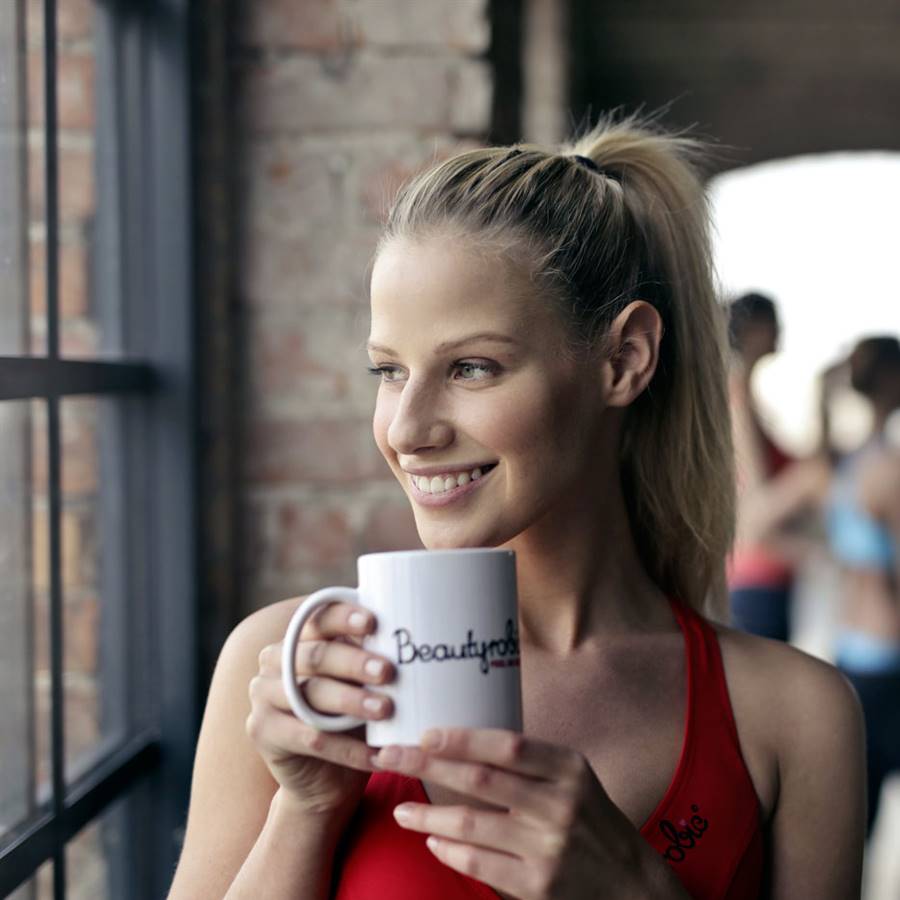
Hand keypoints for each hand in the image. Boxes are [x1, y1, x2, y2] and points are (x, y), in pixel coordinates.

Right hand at [246, 600, 394, 818]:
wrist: (325, 778)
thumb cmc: (350, 716)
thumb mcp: (360, 682)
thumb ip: (371, 655)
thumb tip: (416, 630)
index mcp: (297, 638)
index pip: (318, 619)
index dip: (344, 618)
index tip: (373, 622)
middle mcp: (274, 662)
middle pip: (316, 657)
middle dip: (354, 663)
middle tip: (387, 672)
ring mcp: (264, 696)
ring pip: (312, 696)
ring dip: (352, 702)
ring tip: (385, 710)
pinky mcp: (264, 732)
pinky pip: (311, 738)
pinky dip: (349, 749)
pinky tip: (378, 754)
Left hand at [372, 728, 669, 898]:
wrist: (631, 885)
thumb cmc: (590, 820)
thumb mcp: (573, 778)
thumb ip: (530, 761)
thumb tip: (462, 739)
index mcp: (568, 768)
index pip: (507, 745)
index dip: (462, 738)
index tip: (425, 732)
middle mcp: (559, 804)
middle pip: (481, 779)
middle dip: (428, 765)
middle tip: (391, 756)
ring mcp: (548, 847)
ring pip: (472, 824)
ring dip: (428, 814)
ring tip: (401, 808)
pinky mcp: (538, 885)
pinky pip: (480, 862)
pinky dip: (449, 849)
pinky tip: (432, 839)